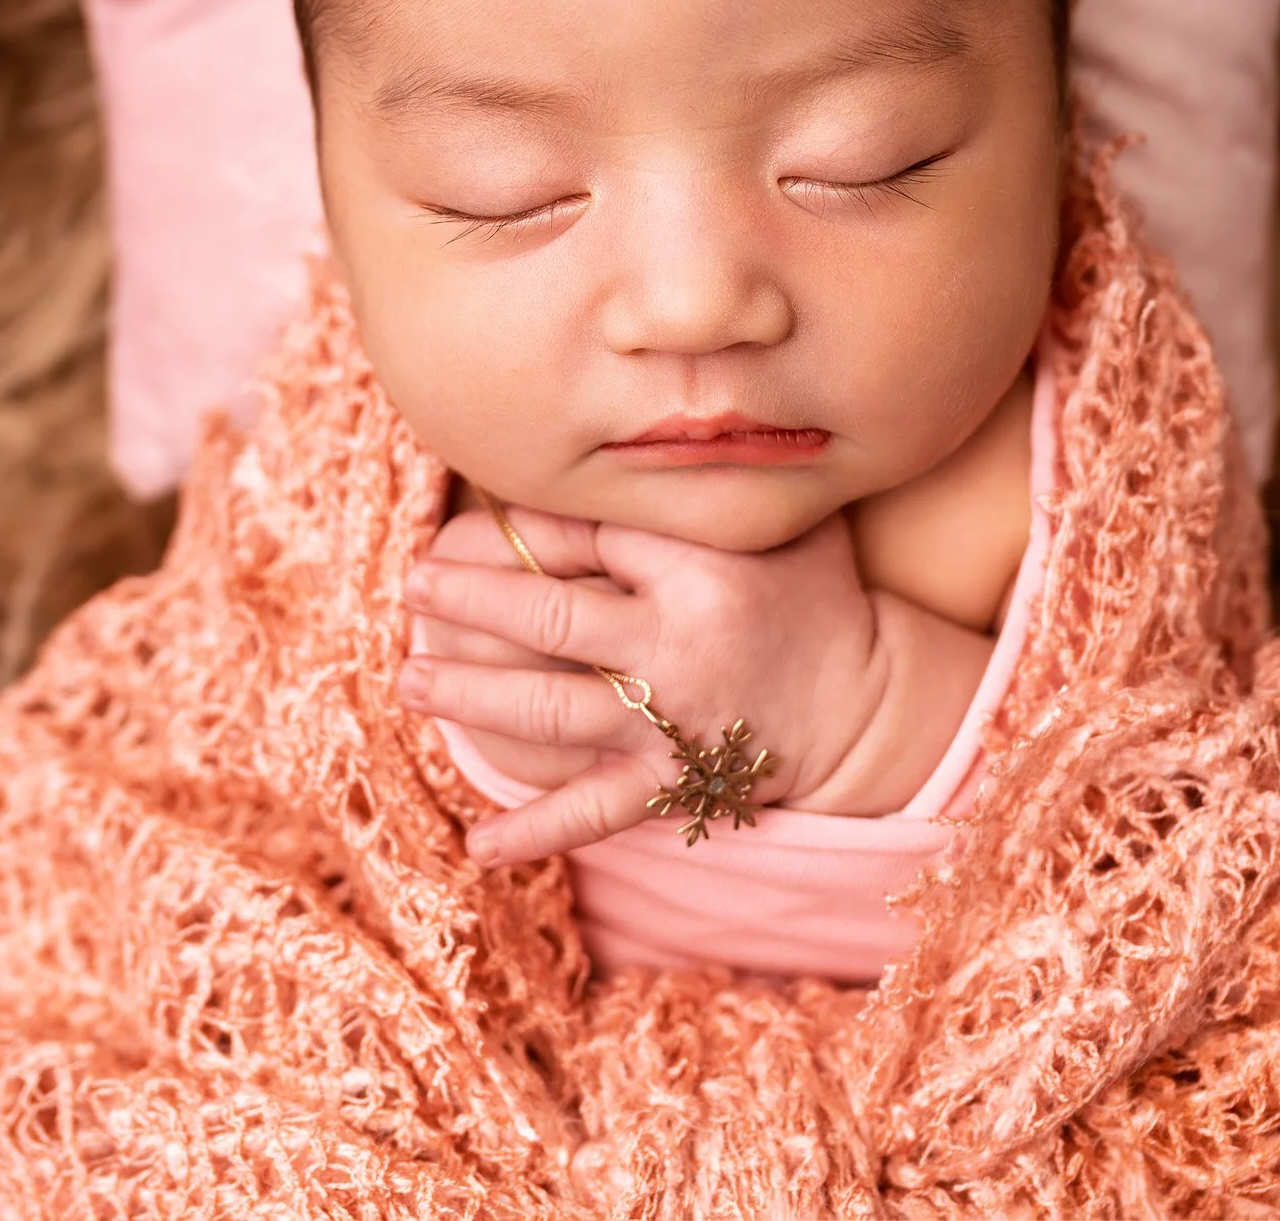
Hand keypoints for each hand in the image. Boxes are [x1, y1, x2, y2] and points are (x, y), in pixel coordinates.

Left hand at [401, 504, 987, 866]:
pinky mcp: (675, 782)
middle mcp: (678, 643)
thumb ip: (702, 483)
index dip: (521, 530)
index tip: (471, 522)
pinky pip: (593, 811)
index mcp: (701, 565)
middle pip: (546, 616)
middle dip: (467, 601)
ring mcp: (671, 720)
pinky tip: (477, 844)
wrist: (870, 702)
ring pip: (545, 708)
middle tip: (412, 585)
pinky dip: (535, 831)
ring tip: (409, 679)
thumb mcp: (772, 521)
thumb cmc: (813, 593)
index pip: (586, 536)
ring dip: (468, 696)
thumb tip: (619, 434)